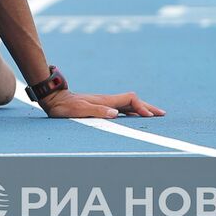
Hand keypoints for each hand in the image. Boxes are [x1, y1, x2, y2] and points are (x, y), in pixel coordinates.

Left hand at [38, 90, 164, 119]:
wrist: (53, 98)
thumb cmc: (64, 106)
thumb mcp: (79, 110)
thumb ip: (96, 111)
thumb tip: (114, 113)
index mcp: (105, 100)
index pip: (131, 100)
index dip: (142, 107)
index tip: (150, 116)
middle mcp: (107, 100)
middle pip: (133, 101)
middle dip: (148, 107)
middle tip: (162, 114)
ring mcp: (104, 102)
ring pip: (128, 104)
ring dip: (141, 109)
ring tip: (152, 115)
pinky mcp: (99, 106)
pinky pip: (120, 108)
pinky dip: (131, 111)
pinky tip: (132, 116)